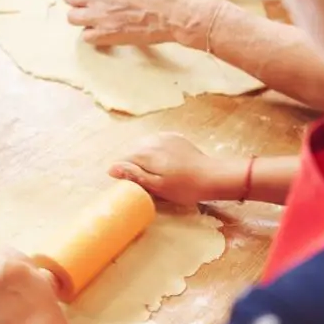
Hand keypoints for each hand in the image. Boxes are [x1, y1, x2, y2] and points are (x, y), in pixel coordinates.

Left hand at [64, 0, 223, 47]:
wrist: (179, 13)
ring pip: (72, 16)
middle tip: (93, 6)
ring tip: (96, 21)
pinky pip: (86, 36)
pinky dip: (94, 36)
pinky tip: (105, 34)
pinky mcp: (106, 34)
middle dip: (80, 0)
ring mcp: (100, 14)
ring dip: (82, 18)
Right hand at [108, 133, 233, 204]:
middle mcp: (151, 140)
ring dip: (144, 158)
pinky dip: (155, 152)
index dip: (124, 175)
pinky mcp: (174, 137)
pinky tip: (165, 163)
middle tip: (148, 182)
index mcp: (145, 153)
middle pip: (131, 152)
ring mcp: (164, 136)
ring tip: (156, 173)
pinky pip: (156, 143)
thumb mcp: (157, 187)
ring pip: (143, 146)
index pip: (121, 161)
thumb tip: (111, 168)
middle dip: (134, 166)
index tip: (135, 186)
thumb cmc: (184, 187)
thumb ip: (134, 175)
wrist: (212, 176)